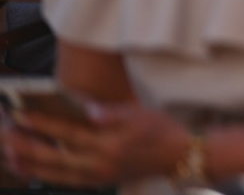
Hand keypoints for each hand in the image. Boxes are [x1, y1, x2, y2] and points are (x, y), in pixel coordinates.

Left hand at [2, 100, 187, 188]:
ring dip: (27, 162)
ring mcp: (95, 177)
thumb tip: (87, 110)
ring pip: (51, 174)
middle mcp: (98, 165)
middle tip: (6, 133)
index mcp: (110, 144)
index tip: (20, 114)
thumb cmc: (160, 130)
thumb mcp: (139, 114)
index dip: (42, 123)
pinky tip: (28, 165)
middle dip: (24, 145)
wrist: (178, 156)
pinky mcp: (95, 181)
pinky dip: (40, 173)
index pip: (68, 133)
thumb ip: (111, 113)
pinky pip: (60, 180)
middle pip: (51, 158)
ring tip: (9, 149)